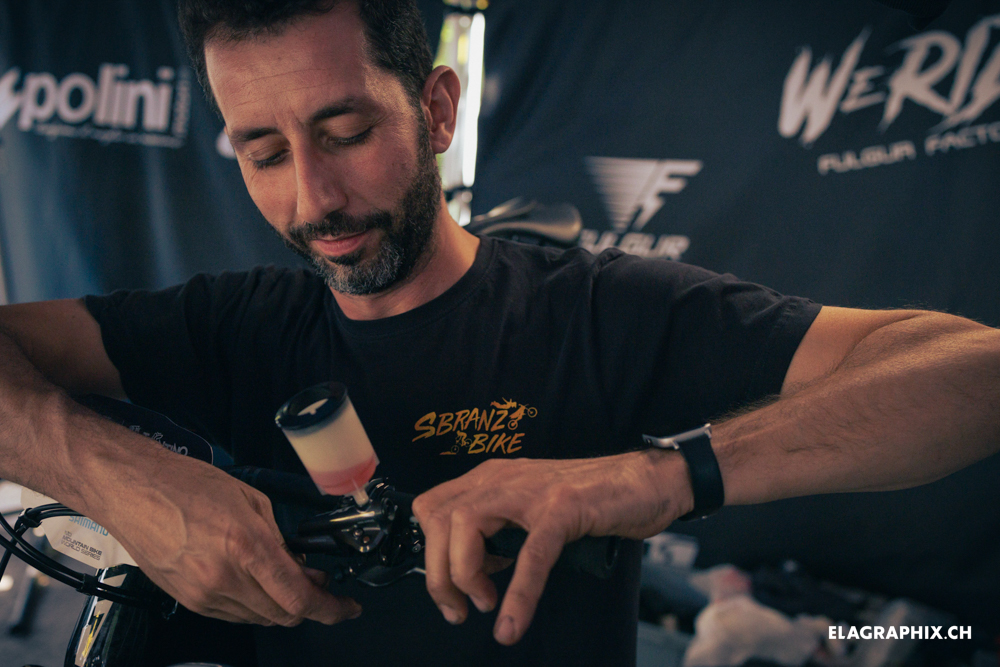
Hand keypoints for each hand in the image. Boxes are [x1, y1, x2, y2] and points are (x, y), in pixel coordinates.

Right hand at [95, 450, 360, 626]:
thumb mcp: (251, 501)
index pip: (298, 598)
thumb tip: (299, 567)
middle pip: (283, 615)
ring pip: (260, 618)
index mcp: (246, 546)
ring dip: (281, 605)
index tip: (346, 607)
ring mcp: (203, 594)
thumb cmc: (187, 485)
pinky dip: (254, 604)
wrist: (132, 491)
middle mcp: (224, 577)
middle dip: (309, 604)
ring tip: (288, 577)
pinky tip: (258, 582)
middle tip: (320, 583)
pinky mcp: (188, 601)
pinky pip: (234, 614)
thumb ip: (279, 539)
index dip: (330, 609)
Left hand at [410, 450, 692, 644]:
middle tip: (459, 609)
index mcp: (492, 478)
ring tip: (485, 605)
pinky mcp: (563, 509)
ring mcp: (533, 491)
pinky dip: (517, 594)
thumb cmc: (593, 497)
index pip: (431, 508)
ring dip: (465, 576)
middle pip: (439, 520)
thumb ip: (500, 528)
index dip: (430, 552)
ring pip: (468, 527)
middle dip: (438, 574)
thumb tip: (476, 566)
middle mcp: (504, 479)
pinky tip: (512, 622)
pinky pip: (530, 555)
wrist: (646, 480)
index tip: (449, 588)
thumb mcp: (530, 508)